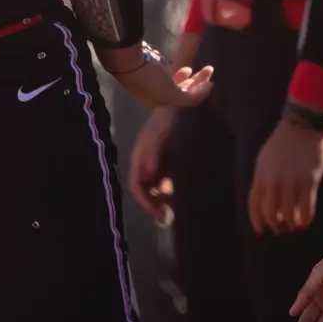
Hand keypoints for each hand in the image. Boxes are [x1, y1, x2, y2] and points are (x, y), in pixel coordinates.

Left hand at [99, 45, 212, 109]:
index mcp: (147, 91)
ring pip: (187, 94)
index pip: (166, 89)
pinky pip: (192, 98)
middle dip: (192, 82)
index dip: (179, 80)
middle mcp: (155, 99)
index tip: (188, 70)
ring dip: (199, 83)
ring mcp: (163, 100)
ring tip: (209, 70)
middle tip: (204, 71)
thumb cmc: (132, 57)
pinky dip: (202, 91)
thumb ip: (146, 57)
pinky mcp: (172, 98)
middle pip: (178, 91)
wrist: (127, 64)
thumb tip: (146, 51)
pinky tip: (210, 83)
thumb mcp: (141, 59)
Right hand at [128, 106, 176, 224]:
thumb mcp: (158, 134)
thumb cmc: (167, 117)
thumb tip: (147, 178)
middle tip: (168, 218)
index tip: (157, 213)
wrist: (180, 103)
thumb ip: (152, 153)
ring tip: (177, 211)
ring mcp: (160, 163)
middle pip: (147, 190)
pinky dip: (174, 191)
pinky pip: (170, 181)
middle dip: (155, 205)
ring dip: (165, 200)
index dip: (145, 201)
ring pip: (159, 188)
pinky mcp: (172, 162)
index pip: (137, 185)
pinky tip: (185, 196)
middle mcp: (148, 163)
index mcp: (140, 158)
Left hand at [248, 119, 322, 236]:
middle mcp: (274, 181)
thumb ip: (264, 178)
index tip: (260, 231)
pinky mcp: (309, 182)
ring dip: (290, 224)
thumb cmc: (283, 141)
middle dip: (274, 224)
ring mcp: (292, 182)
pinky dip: (305, 219)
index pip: (254, 203)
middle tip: (280, 229)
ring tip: (294, 226)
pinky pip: (306, 208)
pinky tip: (305, 222)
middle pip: (270, 212)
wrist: (303, 126)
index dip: (256, 220)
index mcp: (261, 174)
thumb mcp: (265, 158)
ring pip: (288, 214)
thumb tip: (266, 199)